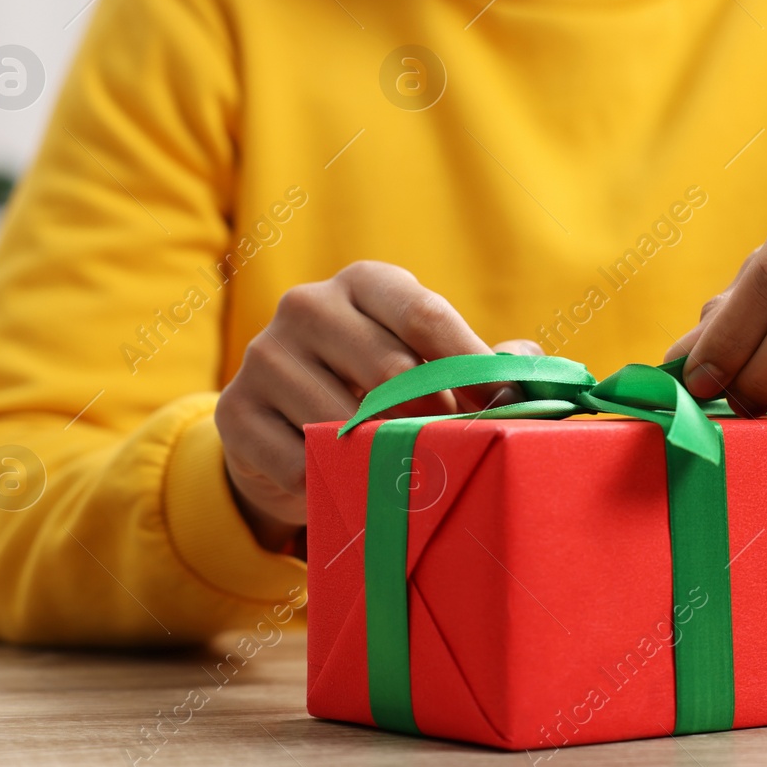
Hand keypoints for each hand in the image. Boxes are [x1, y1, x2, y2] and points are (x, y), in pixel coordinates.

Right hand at [214, 261, 537, 550]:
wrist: (282, 429)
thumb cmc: (374, 388)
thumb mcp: (423, 360)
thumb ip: (477, 362)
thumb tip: (531, 366)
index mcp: (364, 282)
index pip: (425, 314)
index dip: (470, 367)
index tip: (503, 408)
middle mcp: (308, 305)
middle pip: (391, 369)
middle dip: (432, 418)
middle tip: (453, 449)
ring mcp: (264, 356)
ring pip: (345, 420)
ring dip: (382, 456)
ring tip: (403, 472)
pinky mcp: (235, 412)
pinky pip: (301, 462)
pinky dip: (333, 483)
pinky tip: (345, 483)